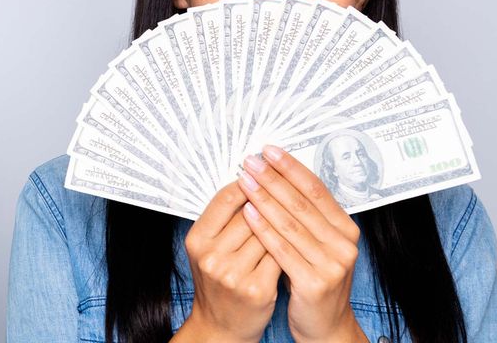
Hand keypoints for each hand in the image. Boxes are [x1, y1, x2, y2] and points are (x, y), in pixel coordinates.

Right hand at [180, 181, 281, 342]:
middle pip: (250, 214)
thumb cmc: (217, 282)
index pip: (225, 199)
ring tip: (294, 208)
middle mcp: (212, 257)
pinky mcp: (258, 289)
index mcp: (197, 240)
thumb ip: (222, 220)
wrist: (221, 326)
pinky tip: (299, 236)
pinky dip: (290, 244)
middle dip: (270, 197)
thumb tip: (249, 182)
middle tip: (284, 182)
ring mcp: (235, 274)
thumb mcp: (208, 249)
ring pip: (269, 234)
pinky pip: (280, 256)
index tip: (263, 170)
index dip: (248, 182)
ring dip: (283, 220)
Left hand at [239, 146, 365, 342]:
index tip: (269, 150)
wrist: (325, 327)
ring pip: (291, 223)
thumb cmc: (314, 279)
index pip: (317, 190)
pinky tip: (247, 213)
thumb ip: (306, 217)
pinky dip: (263, 228)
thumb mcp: (318, 245)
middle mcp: (344, 244)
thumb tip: (277, 177)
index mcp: (346, 229)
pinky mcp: (314, 282)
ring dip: (264, 198)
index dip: (292, 168)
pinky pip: (282, 249)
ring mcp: (332, 264)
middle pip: (302, 203)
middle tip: (250, 160)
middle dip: (273, 178)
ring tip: (244, 180)